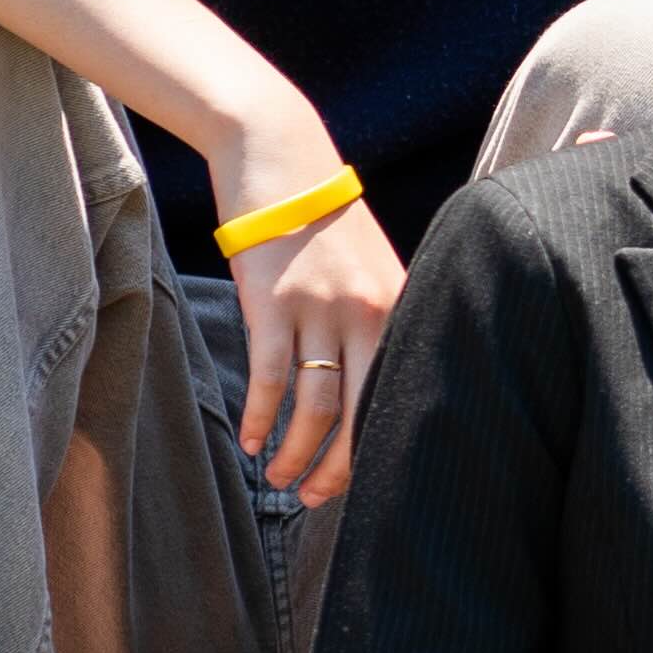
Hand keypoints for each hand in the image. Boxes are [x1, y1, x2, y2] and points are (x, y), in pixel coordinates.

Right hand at [209, 108, 404, 505]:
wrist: (279, 153)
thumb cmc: (325, 217)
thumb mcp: (372, 265)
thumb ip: (381, 319)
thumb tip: (376, 385)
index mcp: (402, 307)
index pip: (400, 394)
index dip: (383, 447)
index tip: (368, 481)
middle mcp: (370, 312)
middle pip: (362, 414)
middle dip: (339, 469)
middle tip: (316, 498)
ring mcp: (321, 308)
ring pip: (314, 407)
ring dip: (295, 454)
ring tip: (278, 479)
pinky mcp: (272, 302)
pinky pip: (271, 377)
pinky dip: (260, 418)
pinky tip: (250, 440)